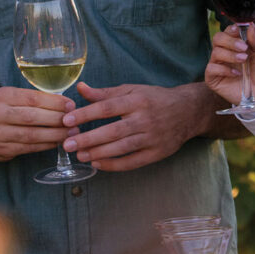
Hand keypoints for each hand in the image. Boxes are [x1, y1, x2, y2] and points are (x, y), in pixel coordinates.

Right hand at [0, 86, 76, 162]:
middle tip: (75, 121)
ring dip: (54, 135)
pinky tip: (57, 142)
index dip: (54, 102)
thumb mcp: (12, 97)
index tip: (71, 105)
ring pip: (31, 135)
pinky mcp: (1, 150)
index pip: (32, 98)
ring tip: (70, 134)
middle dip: (56, 119)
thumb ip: (33, 99)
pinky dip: (45, 145)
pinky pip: (28, 148)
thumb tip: (66, 104)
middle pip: (32, 117)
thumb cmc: (3, 110)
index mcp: (2, 96)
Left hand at [61, 81, 208, 171]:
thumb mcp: (131, 90)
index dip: (86, 114)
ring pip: (122, 148)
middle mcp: (145, 119)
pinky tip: (98, 164)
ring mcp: (152, 137)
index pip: (107, 108)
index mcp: (136, 100)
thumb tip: (80, 89)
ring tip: (80, 155)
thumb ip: (105, 93)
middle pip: (113, 130)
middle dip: (88, 138)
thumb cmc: (154, 99)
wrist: (187, 111)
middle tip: (68, 143)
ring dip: (99, 153)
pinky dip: (114, 165)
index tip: (67, 120)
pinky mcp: (157, 153)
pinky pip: (133, 162)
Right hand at [203, 22, 254, 105]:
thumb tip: (250, 24)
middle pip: (217, 39)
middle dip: (229, 41)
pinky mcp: (214, 78)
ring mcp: (218, 64)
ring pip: (215, 52)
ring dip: (230, 55)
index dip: (231, 30)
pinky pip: (211, 68)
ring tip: (243, 59)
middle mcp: (225, 52)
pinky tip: (237, 74)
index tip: (237, 31)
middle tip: (244, 48)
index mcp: (235, 43)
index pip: (227, 31)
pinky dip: (224, 70)